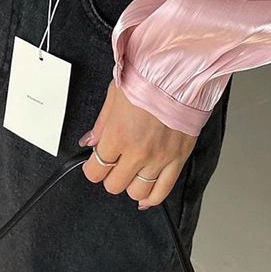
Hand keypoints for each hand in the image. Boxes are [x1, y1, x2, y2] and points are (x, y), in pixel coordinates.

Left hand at [78, 79, 196, 209]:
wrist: (180, 73)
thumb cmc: (148, 77)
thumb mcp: (115, 93)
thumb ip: (102, 122)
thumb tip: (90, 141)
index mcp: (118, 134)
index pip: (96, 169)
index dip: (92, 168)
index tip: (94, 163)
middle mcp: (137, 151)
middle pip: (114, 185)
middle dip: (110, 176)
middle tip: (112, 164)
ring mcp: (159, 158)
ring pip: (138, 192)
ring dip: (130, 185)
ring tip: (130, 173)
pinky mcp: (178, 159)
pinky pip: (163, 191)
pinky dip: (151, 198)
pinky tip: (145, 196)